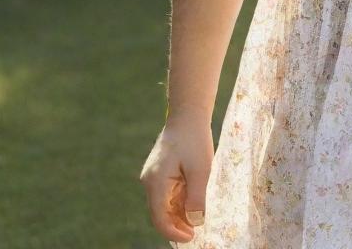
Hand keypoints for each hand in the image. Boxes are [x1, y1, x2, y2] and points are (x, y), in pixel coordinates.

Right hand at [139, 115, 213, 242]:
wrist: (189, 114)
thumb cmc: (195, 139)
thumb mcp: (201, 169)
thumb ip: (197, 198)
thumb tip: (195, 222)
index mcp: (155, 182)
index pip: (160, 218)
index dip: (174, 232)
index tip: (191, 238)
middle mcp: (150, 181)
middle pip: (161, 213)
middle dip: (178, 224)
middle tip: (197, 230)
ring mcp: (153, 176)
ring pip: (164, 204)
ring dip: (179, 213)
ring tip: (198, 216)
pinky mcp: (160, 172)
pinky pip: (167, 193)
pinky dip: (179, 200)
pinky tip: (193, 202)